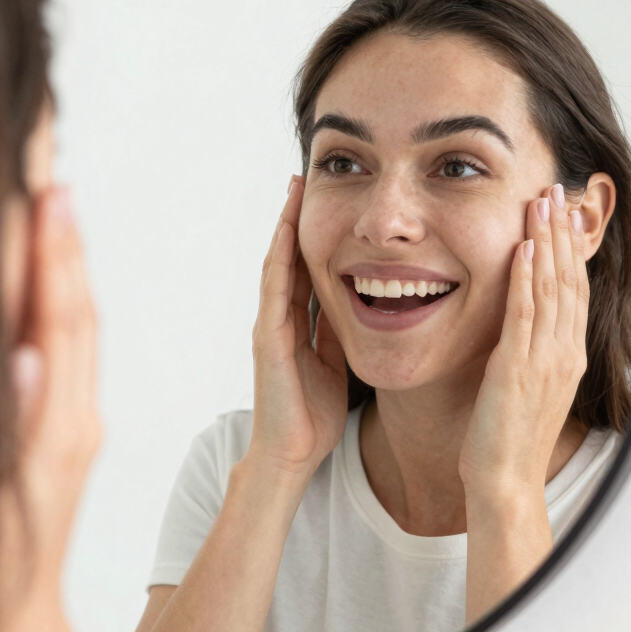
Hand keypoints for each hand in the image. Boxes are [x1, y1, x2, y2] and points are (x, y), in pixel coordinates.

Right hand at [11, 185, 101, 584]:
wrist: (13, 620)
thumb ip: (15, 428)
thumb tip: (30, 356)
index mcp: (53, 429)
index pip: (57, 324)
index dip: (52, 257)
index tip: (49, 194)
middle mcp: (75, 418)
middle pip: (77, 314)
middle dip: (65, 244)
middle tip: (55, 178)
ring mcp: (76, 424)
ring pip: (78, 329)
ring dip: (69, 266)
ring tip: (56, 208)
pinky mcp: (70, 431)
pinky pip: (72, 353)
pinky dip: (61, 304)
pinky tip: (46, 277)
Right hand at [246, 175, 347, 492]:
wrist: (291, 455)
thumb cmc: (314, 415)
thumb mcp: (337, 363)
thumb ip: (339, 333)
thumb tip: (362, 304)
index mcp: (299, 325)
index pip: (308, 268)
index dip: (319, 233)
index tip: (332, 199)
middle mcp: (280, 318)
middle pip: (290, 256)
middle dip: (297, 217)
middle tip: (307, 176)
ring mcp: (270, 326)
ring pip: (278, 263)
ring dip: (285, 224)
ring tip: (294, 187)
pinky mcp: (268, 338)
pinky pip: (275, 288)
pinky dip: (280, 256)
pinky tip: (287, 228)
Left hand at [459, 183, 587, 497]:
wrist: (505, 480)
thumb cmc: (507, 438)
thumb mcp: (525, 388)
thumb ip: (528, 353)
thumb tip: (518, 326)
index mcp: (565, 356)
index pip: (572, 289)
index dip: (568, 248)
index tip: (561, 213)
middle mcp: (563, 353)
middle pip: (568, 279)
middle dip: (561, 232)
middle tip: (555, 190)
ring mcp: (544, 360)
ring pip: (551, 288)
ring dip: (545, 242)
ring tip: (541, 203)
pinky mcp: (518, 368)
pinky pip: (524, 315)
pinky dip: (524, 278)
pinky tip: (521, 248)